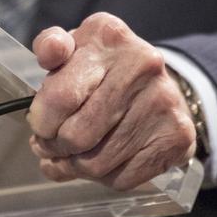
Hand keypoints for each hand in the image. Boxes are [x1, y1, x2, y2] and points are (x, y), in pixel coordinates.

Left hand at [27, 12, 195, 190]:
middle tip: (49, 145)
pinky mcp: (177, 138)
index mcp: (109, 37)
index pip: (62, 96)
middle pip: (77, 135)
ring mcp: (164, 102)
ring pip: (97, 163)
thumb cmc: (103, 69)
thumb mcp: (74, 47)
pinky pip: (122, 179)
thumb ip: (51, 45)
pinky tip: (97, 164)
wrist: (157, 85)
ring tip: (69, 156)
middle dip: (54, 146)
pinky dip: (101, 179)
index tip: (38, 125)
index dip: (41, 121)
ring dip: (74, 166)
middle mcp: (143, 65)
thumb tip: (51, 52)